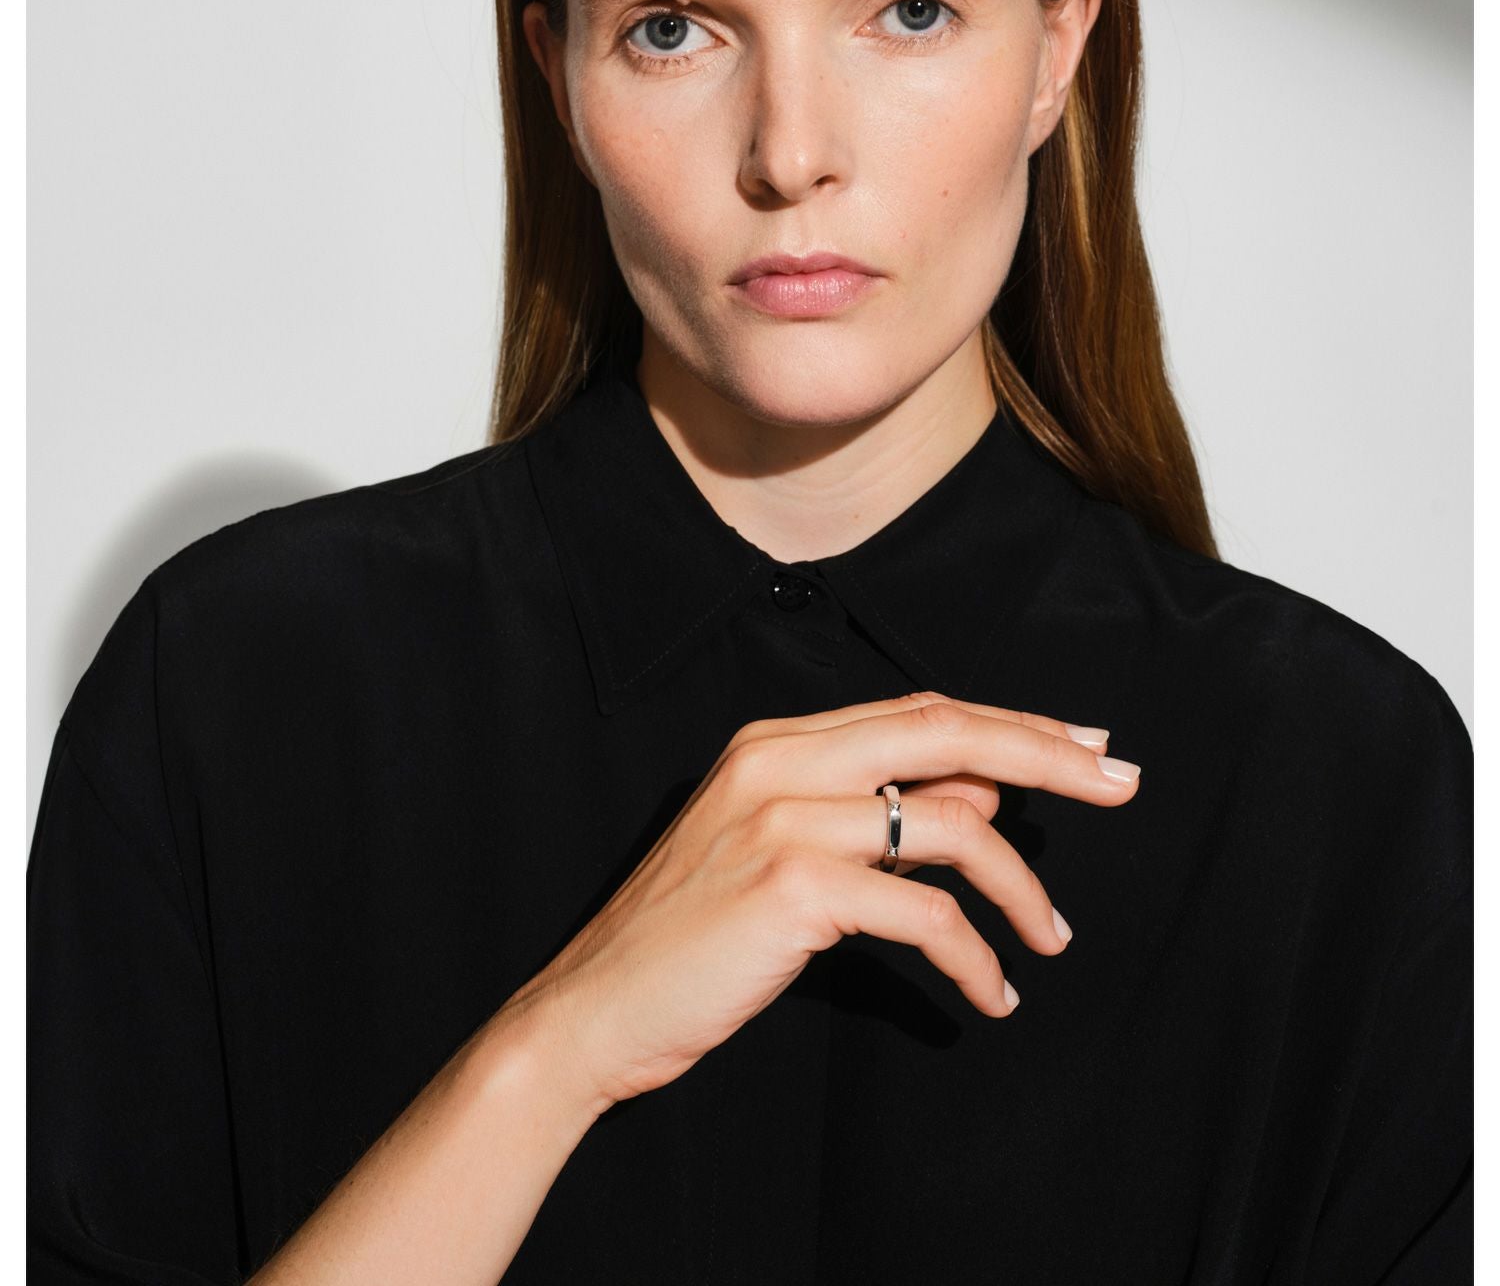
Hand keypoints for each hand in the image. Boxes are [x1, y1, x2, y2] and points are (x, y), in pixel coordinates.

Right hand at [504, 689, 1138, 1110]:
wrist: (592, 1008)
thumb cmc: (689, 937)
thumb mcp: (780, 852)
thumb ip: (873, 810)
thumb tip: (978, 784)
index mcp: (776, 743)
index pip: (920, 711)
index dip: (1012, 724)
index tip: (1085, 745)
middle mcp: (780, 761)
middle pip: (946, 732)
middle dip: (1048, 755)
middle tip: (1123, 783)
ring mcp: (783, 818)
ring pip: (950, 825)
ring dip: (1021, 887)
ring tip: (1051, 938)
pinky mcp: (791, 887)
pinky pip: (923, 912)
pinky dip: (975, 955)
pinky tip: (992, 995)